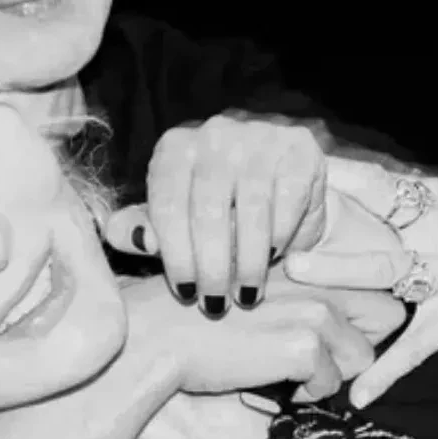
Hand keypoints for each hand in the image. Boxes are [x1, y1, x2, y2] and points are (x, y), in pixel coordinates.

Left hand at [101, 113, 330, 307]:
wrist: (279, 175)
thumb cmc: (218, 205)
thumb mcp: (175, 215)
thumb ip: (143, 228)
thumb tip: (137, 239)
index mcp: (174, 149)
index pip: (168, 207)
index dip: (175, 258)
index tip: (184, 293)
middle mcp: (214, 134)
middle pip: (208, 211)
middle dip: (211, 268)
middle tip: (216, 304)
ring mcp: (259, 137)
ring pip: (251, 210)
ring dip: (248, 262)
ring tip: (246, 294)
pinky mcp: (299, 148)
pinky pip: (288, 201)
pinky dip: (281, 236)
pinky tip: (276, 258)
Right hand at [121, 269, 398, 402]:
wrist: (156, 334)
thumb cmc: (196, 317)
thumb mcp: (254, 292)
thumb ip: (296, 300)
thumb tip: (327, 334)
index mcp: (306, 266)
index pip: (373, 284)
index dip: (365, 318)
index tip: (338, 338)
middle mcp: (317, 282)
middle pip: (386, 317)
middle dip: (358, 346)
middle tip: (317, 361)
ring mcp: (313, 313)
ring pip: (361, 359)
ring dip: (329, 375)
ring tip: (287, 374)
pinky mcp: (302, 348)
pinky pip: (329, 385)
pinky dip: (304, 394)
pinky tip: (270, 384)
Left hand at [281, 158, 437, 408]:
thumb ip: (429, 192)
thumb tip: (375, 175)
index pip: (388, 178)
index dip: (343, 169)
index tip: (299, 159)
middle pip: (380, 210)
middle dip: (332, 205)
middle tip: (282, 205)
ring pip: (389, 264)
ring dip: (341, 266)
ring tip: (297, 269)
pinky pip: (420, 343)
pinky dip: (389, 369)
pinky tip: (359, 394)